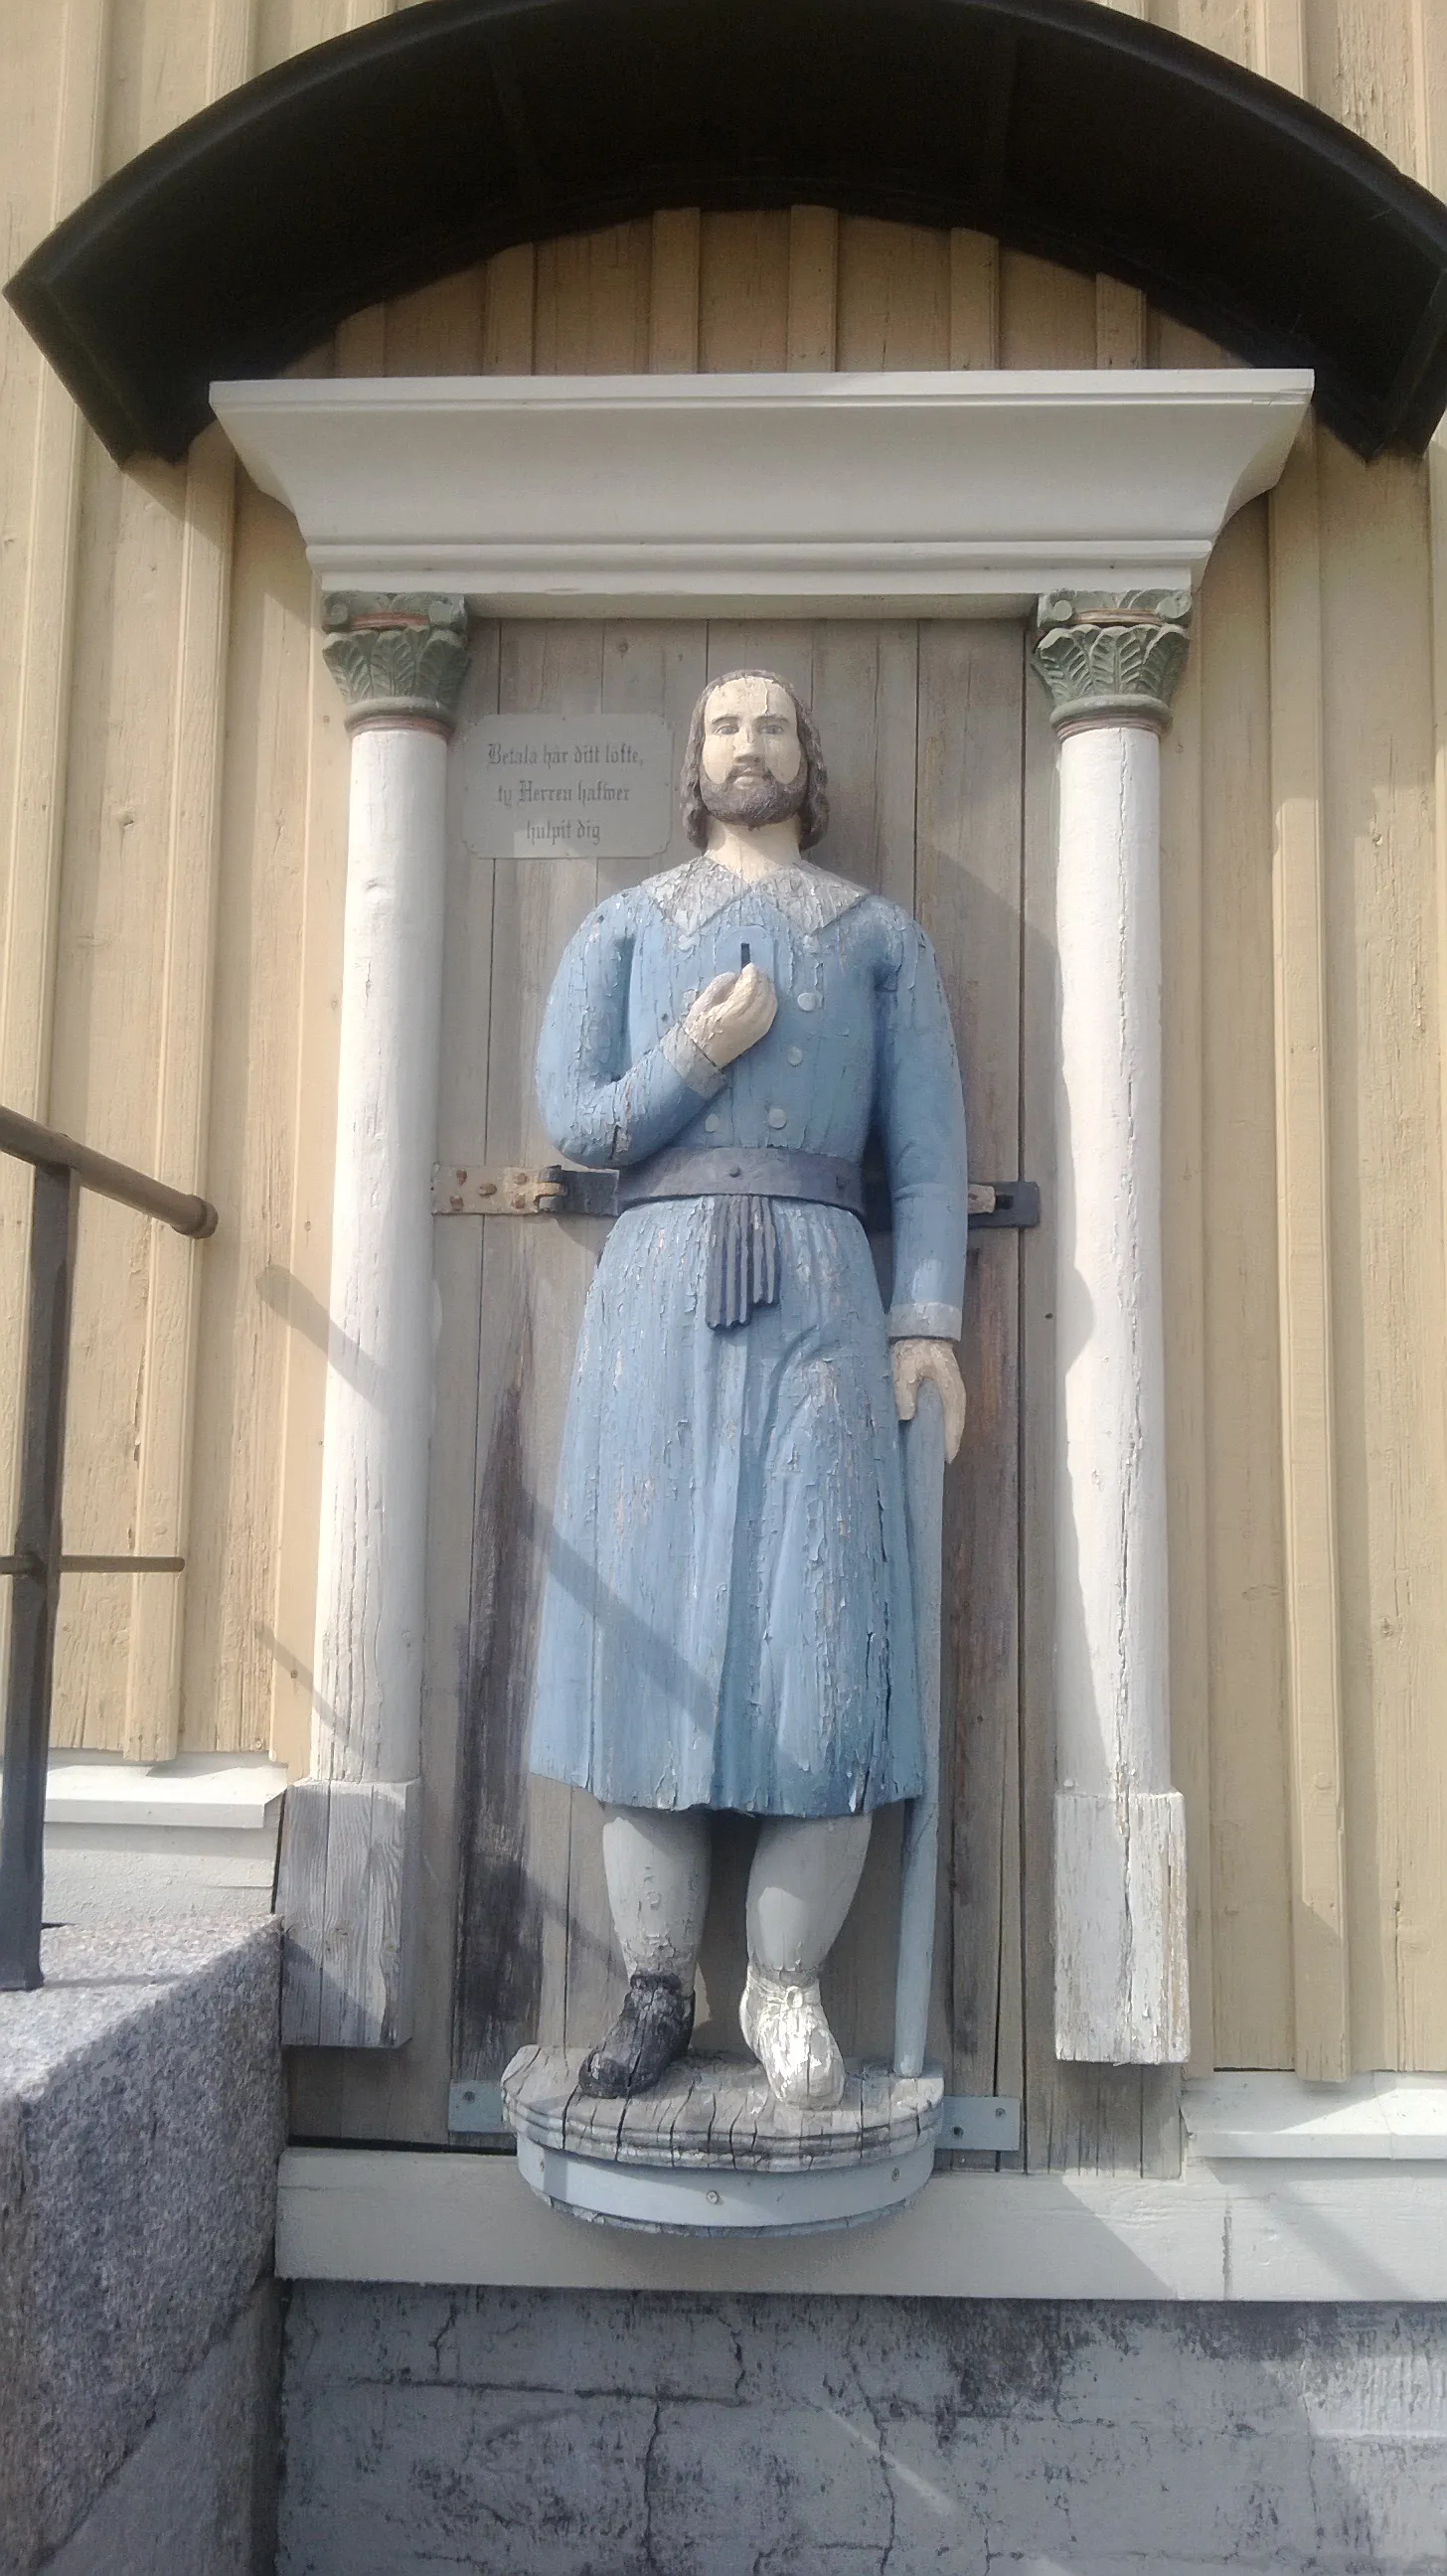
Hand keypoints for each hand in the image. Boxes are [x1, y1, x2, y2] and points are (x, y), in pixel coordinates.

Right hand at [684, 963, 777, 1068]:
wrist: (700, 1056)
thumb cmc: (698, 1028)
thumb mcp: (702, 1002)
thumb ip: (719, 985)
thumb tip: (735, 976)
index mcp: (732, 1011)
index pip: (751, 987)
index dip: (752, 974)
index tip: (749, 967)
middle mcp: (748, 1020)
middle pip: (763, 994)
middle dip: (762, 980)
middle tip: (756, 972)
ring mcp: (756, 1029)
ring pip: (770, 1004)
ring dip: (768, 990)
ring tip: (762, 981)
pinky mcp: (759, 1035)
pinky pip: (772, 1015)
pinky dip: (771, 1002)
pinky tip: (767, 996)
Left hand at [891, 1339, 966, 1461]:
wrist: (922, 1330)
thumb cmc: (915, 1348)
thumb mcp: (906, 1366)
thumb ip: (905, 1390)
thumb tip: (906, 1416)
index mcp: (951, 1395)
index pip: (953, 1428)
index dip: (947, 1448)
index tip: (939, 1466)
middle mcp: (956, 1399)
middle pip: (953, 1431)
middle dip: (942, 1448)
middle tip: (928, 1468)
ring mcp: (952, 1396)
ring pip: (949, 1425)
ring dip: (939, 1439)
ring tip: (925, 1457)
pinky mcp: (944, 1393)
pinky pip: (943, 1417)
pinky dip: (936, 1428)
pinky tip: (924, 1437)